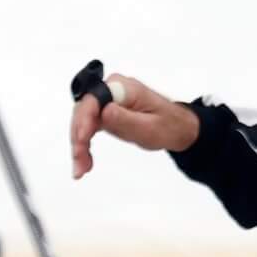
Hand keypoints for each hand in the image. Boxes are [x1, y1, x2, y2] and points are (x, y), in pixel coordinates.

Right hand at [70, 70, 199, 179]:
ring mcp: (106, 102)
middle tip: (80, 163)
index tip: (82, 140)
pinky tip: (85, 162)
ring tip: (81, 168)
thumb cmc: (168, 125)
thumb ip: (125, 119)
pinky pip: (88, 129)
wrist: (177, 129)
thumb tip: (104, 111)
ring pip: (82, 123)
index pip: (93, 100)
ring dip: (79, 147)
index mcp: (122, 87)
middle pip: (83, 112)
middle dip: (79, 139)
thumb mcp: (149, 126)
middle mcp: (111, 90)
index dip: (84, 120)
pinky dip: (84, 146)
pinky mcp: (104, 114)